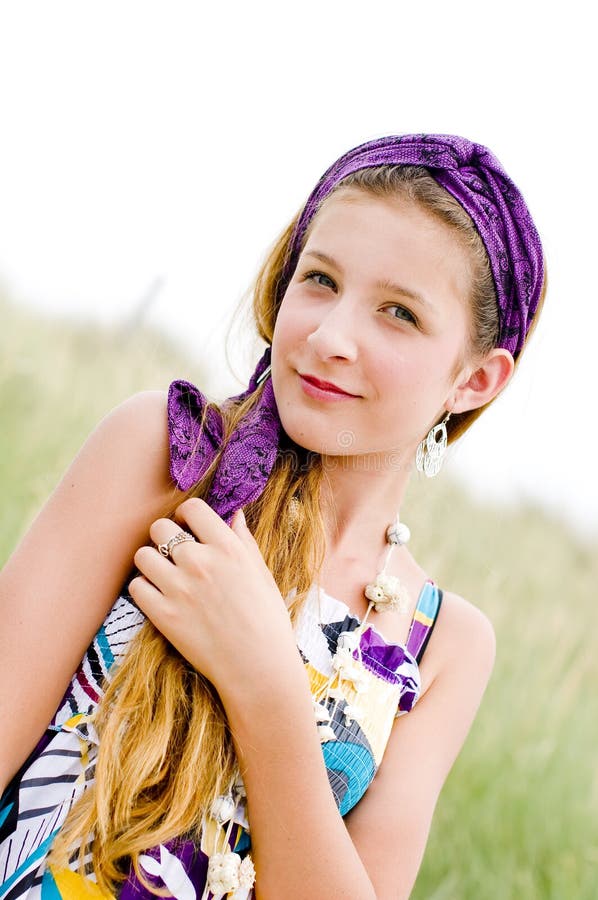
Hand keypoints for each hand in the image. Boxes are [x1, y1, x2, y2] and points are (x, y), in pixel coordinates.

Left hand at [129, 498, 298, 693]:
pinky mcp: (163, 615)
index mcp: (227, 548)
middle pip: (160, 528)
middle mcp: (200, 562)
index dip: (186, 515)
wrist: (258, 666)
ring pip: (143, 555)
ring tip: (164, 575)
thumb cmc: (267, 620)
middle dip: (165, 537)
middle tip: (174, 552)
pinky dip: (145, 589)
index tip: (188, 526)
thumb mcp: (261, 573)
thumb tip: (235, 515)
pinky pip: (136, 586)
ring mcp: (179, 588)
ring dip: (151, 562)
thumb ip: (244, 541)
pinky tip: (159, 597)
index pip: (192, 508)